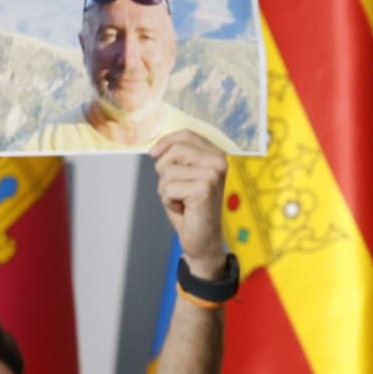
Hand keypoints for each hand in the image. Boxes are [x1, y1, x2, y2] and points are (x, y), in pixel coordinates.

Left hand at [152, 131, 228, 278]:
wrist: (202, 238)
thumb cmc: (190, 207)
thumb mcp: (183, 176)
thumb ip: (177, 158)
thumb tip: (155, 148)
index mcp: (216, 155)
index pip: (186, 135)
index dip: (165, 142)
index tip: (153, 154)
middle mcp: (219, 162)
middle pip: (176, 149)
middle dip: (164, 169)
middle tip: (174, 188)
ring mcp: (213, 175)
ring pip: (168, 171)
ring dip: (166, 189)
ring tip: (180, 200)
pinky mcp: (204, 190)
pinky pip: (168, 188)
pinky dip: (168, 201)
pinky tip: (182, 209)